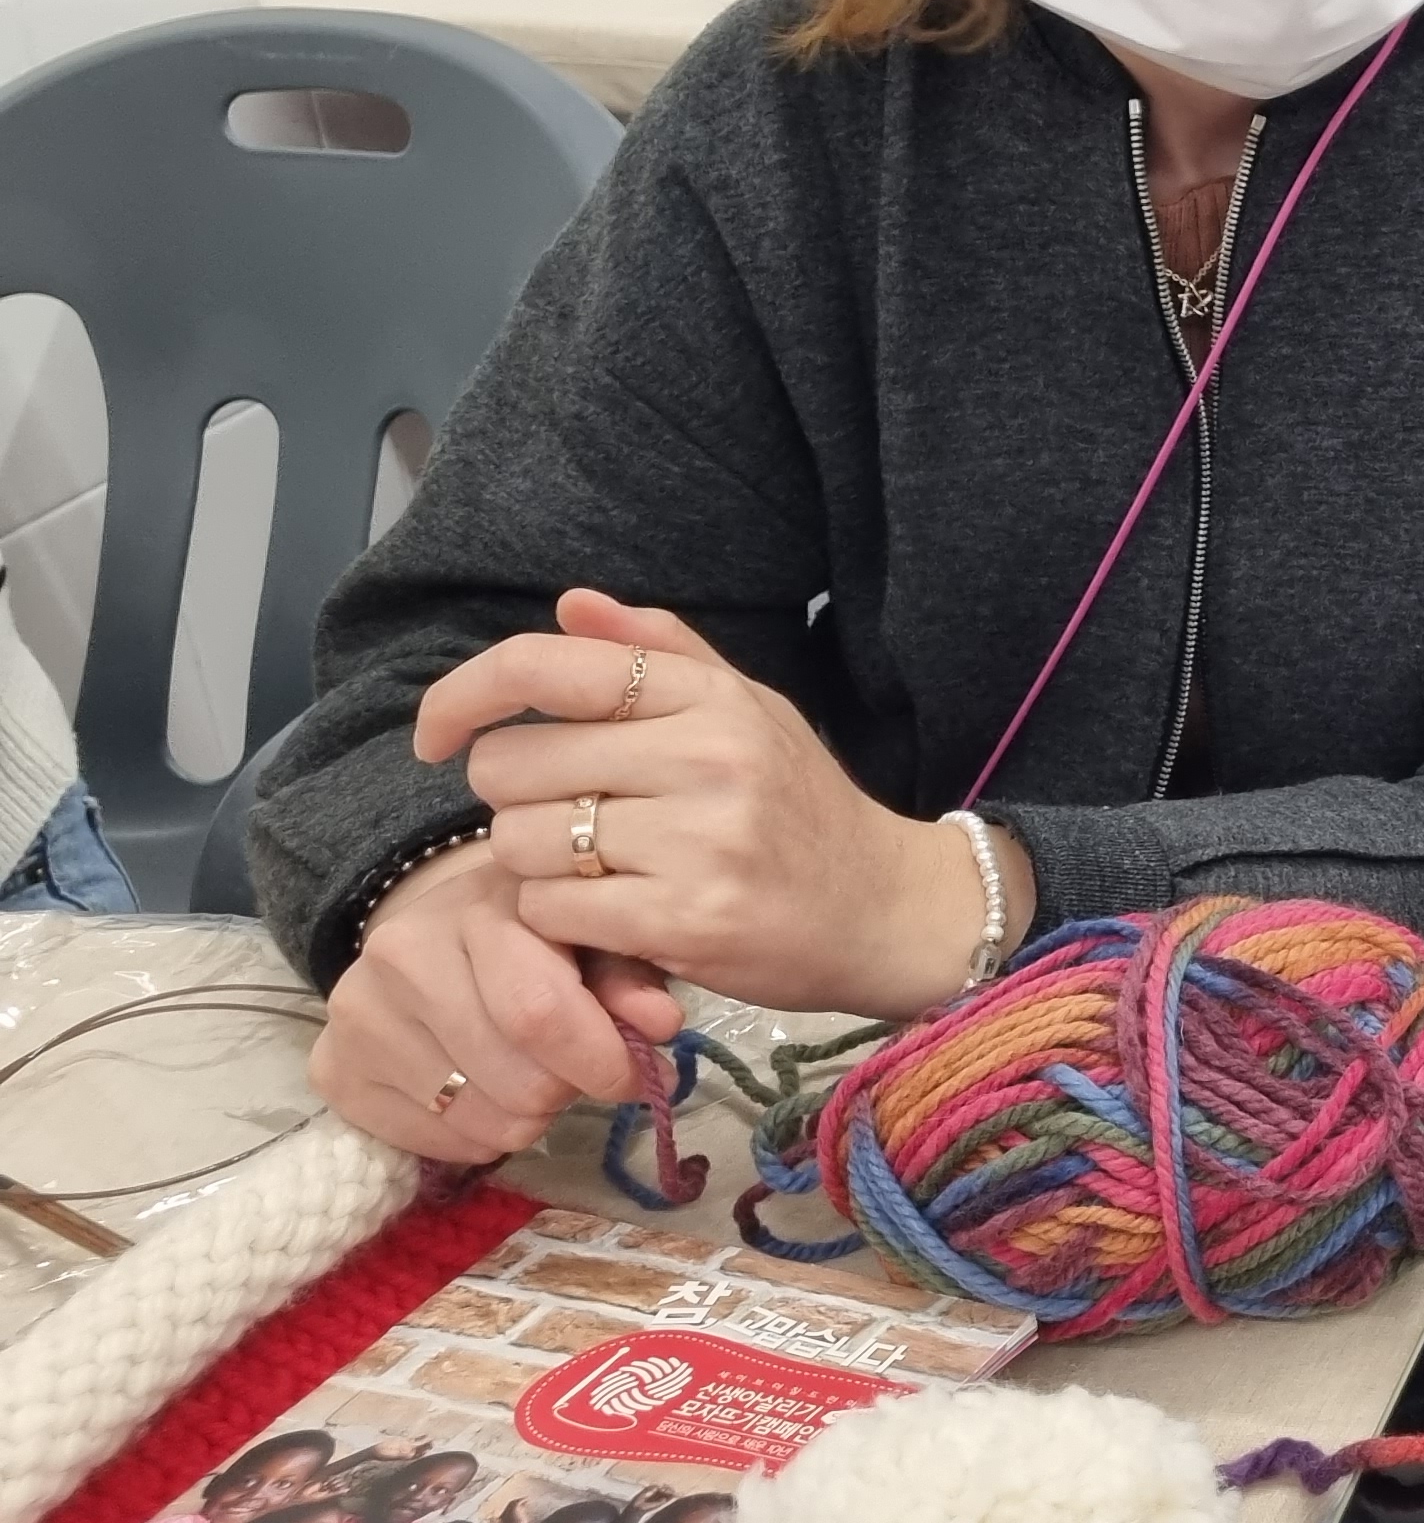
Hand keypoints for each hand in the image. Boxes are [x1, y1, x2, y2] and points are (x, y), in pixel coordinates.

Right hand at [313, 837, 682, 1163]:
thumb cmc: (536, 935)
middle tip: (577, 1070)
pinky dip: (478, 1135)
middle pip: (517, 1081)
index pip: (539, 1013)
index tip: (642, 1076)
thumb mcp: (596, 937)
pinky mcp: (332, 1069)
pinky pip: (434, 1143)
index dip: (604, 1061)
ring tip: (530, 1074)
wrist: (435, 931)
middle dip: (570, 1089)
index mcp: (477, 909)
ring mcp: (355, 1015)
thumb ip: (632, 979)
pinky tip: (484, 1092)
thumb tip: (660, 1026)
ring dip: (527, 1116)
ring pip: (481, 1121)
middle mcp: (400, 956)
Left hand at [419, 590, 1025, 1019]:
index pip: (547, 665)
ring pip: (520, 841)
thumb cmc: (804, 809)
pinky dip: (558, 919)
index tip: (436, 734)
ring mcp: (698, 839)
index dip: (462, 694)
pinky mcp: (685, 919)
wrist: (887, 910)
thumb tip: (569, 603)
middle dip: (513, 799)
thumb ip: (663, 652)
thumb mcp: (750, 710)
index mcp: (710, 696)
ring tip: (592, 870)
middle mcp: (705, 755)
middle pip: (511, 762)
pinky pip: (550, 910)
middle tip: (564, 820)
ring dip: (533, 866)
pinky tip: (605, 915)